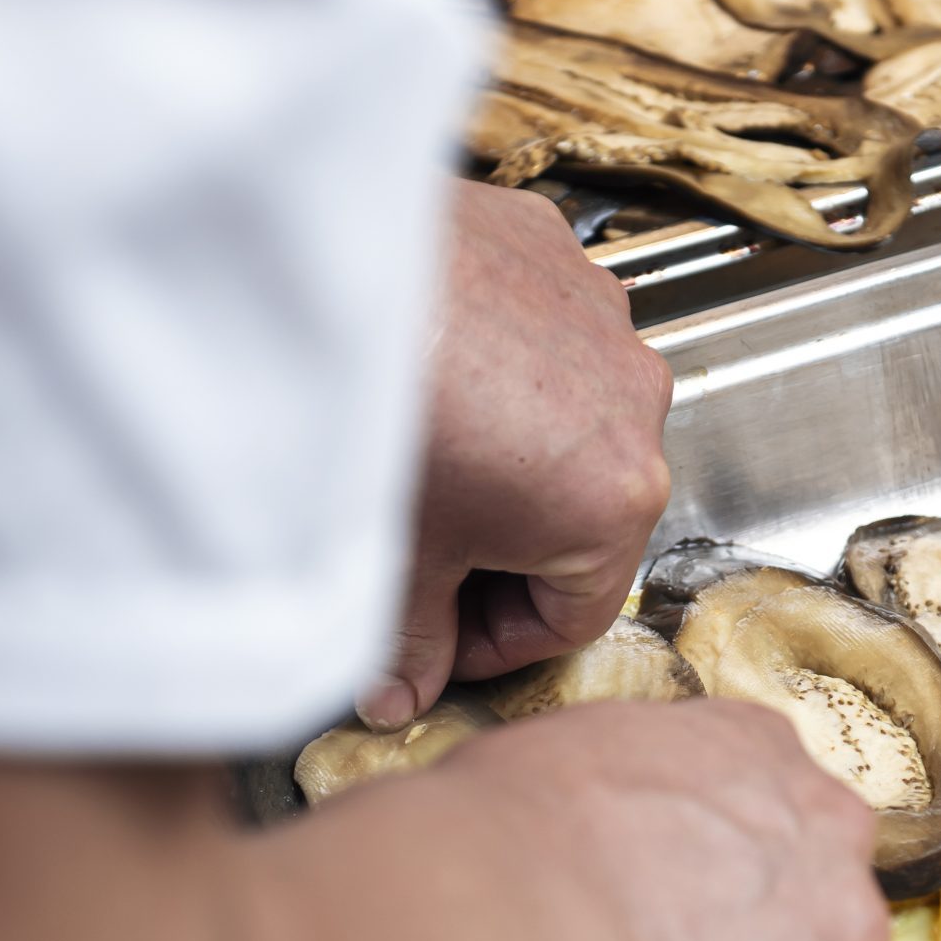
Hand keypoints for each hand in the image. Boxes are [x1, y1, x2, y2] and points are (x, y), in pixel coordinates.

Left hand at [362, 179, 672, 726]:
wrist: (306, 272)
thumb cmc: (367, 413)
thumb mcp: (391, 558)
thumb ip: (410, 643)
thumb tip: (400, 693)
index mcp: (616, 499)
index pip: (574, 613)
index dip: (495, 645)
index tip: (441, 644)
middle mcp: (634, 402)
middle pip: (579, 514)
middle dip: (502, 548)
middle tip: (419, 560)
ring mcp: (596, 314)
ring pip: (564, 417)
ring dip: (508, 452)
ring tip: (421, 457)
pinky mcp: (548, 248)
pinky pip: (538, 329)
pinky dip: (495, 362)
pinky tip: (425, 375)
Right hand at [433, 698, 889, 940]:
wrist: (505, 916)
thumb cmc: (503, 834)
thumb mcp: (578, 753)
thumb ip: (636, 792)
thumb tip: (600, 837)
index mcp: (763, 751)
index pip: (769, 823)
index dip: (714, 883)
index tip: (667, 918)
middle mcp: (832, 837)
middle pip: (812, 918)